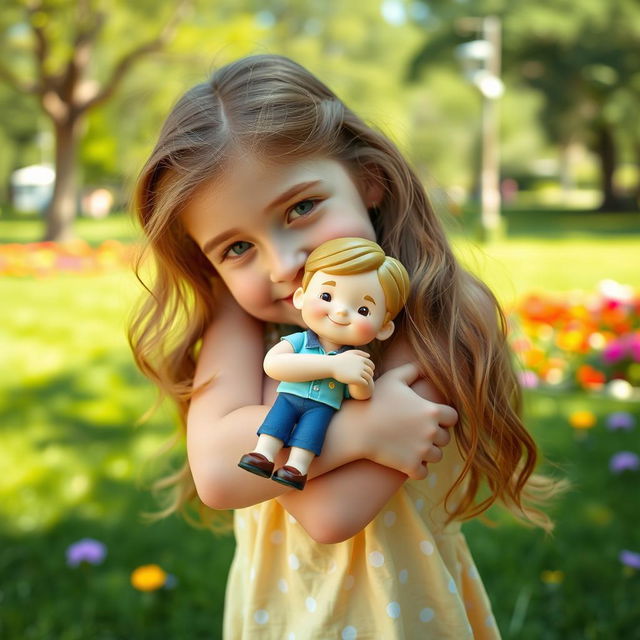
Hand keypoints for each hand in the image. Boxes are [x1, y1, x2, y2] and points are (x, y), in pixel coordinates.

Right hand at [331, 350, 374, 385]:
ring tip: (363, 381)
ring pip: (368, 377)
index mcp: (361, 359)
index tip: (366, 372)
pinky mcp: (356, 379)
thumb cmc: (340, 359)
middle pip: (370, 372)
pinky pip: (365, 382)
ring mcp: (359, 372)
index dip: (370, 369)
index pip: (371, 365)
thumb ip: (360, 353)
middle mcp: (362, 365)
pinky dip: (364, 384)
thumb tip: (369, 356)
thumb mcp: (350, 353)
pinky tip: (360, 384)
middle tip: (365, 378)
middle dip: (369, 375)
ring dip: (367, 380)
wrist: (331, 366)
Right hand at [361, 362, 456, 479]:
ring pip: (436, 456)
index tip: (431, 418)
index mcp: (431, 411)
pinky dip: (417, 469)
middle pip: (445, 438)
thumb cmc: (374, 400)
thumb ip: (412, 370)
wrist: (355, 428)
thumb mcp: (393, 378)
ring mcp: (422, 451)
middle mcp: (431, 432)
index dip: (443, 418)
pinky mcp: (410, 466)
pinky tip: (406, 461)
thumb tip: (423, 367)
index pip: (453, 417)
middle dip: (434, 436)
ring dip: (427, 453)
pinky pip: (423, 472)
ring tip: (412, 447)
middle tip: (417, 433)